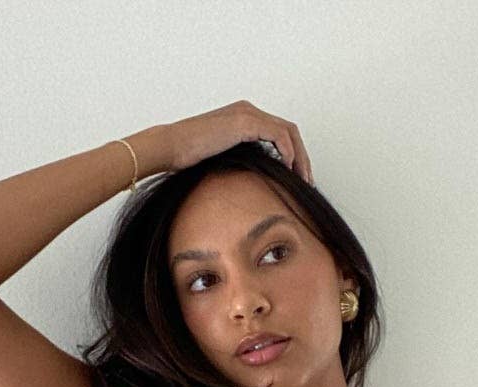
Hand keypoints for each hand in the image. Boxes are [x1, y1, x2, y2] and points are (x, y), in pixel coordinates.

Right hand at [162, 100, 313, 184]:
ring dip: (300, 156)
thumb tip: (252, 185)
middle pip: (289, 130)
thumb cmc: (187, 158)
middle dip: (301, 156)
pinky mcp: (244, 121)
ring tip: (303, 179)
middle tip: (307, 181)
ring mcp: (247, 114)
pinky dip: (288, 151)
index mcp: (243, 118)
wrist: (170, 147)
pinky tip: (288, 169)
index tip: (297, 178)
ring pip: (288, 131)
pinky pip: (278, 135)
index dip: (292, 155)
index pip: (279, 133)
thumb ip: (239, 163)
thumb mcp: (220, 160)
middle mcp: (248, 111)